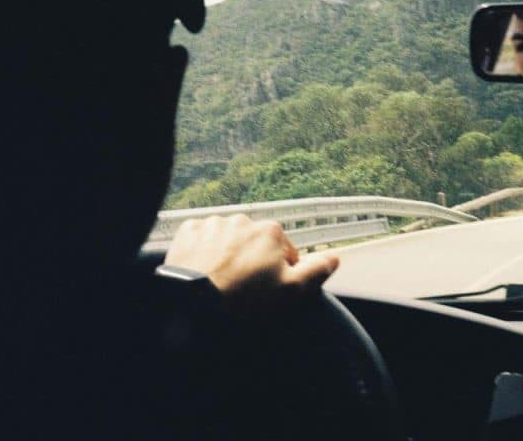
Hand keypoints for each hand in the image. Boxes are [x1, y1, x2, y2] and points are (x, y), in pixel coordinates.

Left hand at [164, 214, 339, 310]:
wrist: (193, 303)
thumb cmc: (244, 300)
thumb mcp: (291, 292)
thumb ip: (316, 271)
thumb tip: (335, 257)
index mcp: (271, 231)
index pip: (285, 253)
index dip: (280, 275)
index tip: (268, 293)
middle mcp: (243, 219)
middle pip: (255, 245)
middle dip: (253, 263)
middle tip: (243, 291)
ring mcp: (213, 223)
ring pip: (228, 241)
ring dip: (228, 256)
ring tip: (221, 284)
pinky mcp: (188, 231)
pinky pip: (201, 240)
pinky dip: (203, 253)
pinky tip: (203, 272)